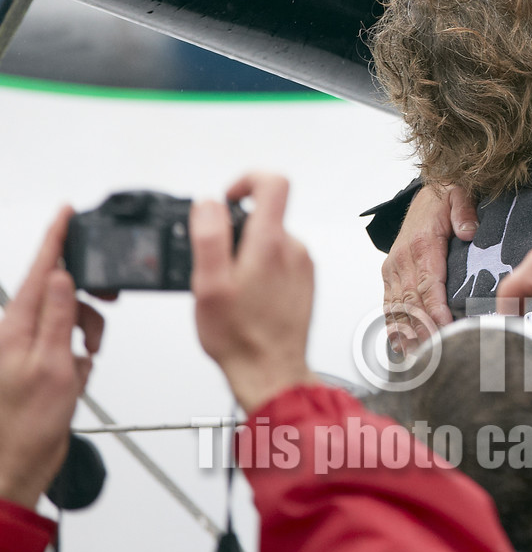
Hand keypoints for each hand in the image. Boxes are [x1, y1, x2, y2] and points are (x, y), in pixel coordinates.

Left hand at [0, 207, 103, 507]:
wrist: (19, 461)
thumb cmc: (26, 424)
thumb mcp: (52, 366)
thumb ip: (58, 317)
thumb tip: (64, 277)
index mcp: (18, 326)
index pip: (41, 270)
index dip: (55, 238)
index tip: (66, 211)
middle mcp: (21, 331)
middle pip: (60, 289)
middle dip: (87, 298)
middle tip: (104, 304)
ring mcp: (32, 346)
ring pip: (71, 315)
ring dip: (88, 330)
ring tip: (87, 356)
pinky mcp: (43, 362)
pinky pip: (71, 340)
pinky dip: (82, 351)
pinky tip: (79, 369)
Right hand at [191, 173, 315, 414]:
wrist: (271, 371)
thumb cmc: (240, 336)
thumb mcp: (208, 285)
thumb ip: (209, 238)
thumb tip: (209, 204)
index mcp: (270, 243)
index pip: (273, 183)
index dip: (246, 181)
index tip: (227, 200)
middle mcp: (293, 249)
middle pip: (265, 216)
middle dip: (235, 233)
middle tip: (217, 266)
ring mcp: (301, 265)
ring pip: (269, 241)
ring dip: (246, 256)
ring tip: (231, 290)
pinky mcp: (303, 281)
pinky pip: (278, 261)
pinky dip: (260, 271)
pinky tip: (247, 299)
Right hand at [382, 185, 477, 351]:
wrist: (426, 193)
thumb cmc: (444, 198)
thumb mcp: (459, 196)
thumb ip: (464, 213)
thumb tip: (469, 232)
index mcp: (422, 245)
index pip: (428, 285)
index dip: (435, 310)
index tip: (445, 329)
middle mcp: (403, 259)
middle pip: (411, 303)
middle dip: (422, 330)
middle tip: (435, 352)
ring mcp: (393, 268)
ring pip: (397, 307)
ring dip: (406, 333)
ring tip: (417, 357)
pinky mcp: (390, 273)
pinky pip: (388, 302)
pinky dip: (392, 324)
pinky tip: (400, 344)